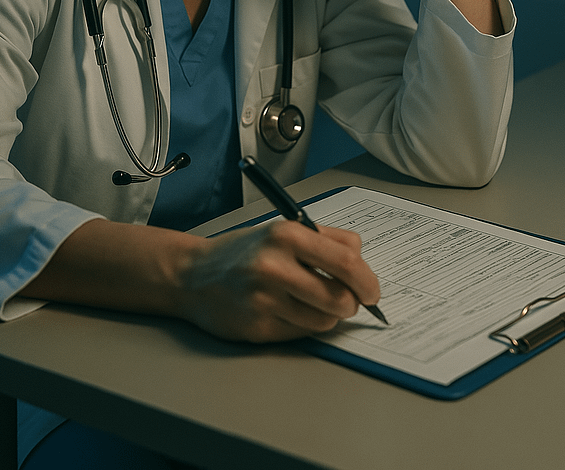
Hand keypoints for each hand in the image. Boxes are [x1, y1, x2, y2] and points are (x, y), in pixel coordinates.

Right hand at [173, 220, 380, 342]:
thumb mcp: (283, 231)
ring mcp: (265, 299)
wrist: (193, 275)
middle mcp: (275, 266)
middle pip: (340, 297)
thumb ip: (326, 240)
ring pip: (325, 320)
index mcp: (286, 235)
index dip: (367, 280)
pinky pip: (302, 333)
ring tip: (311, 302)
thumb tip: (363, 262)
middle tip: (348, 300)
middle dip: (351, 303)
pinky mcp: (258, 327)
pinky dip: (304, 325)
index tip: (372, 290)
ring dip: (327, 315)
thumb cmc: (244, 252)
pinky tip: (288, 311)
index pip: (346, 261)